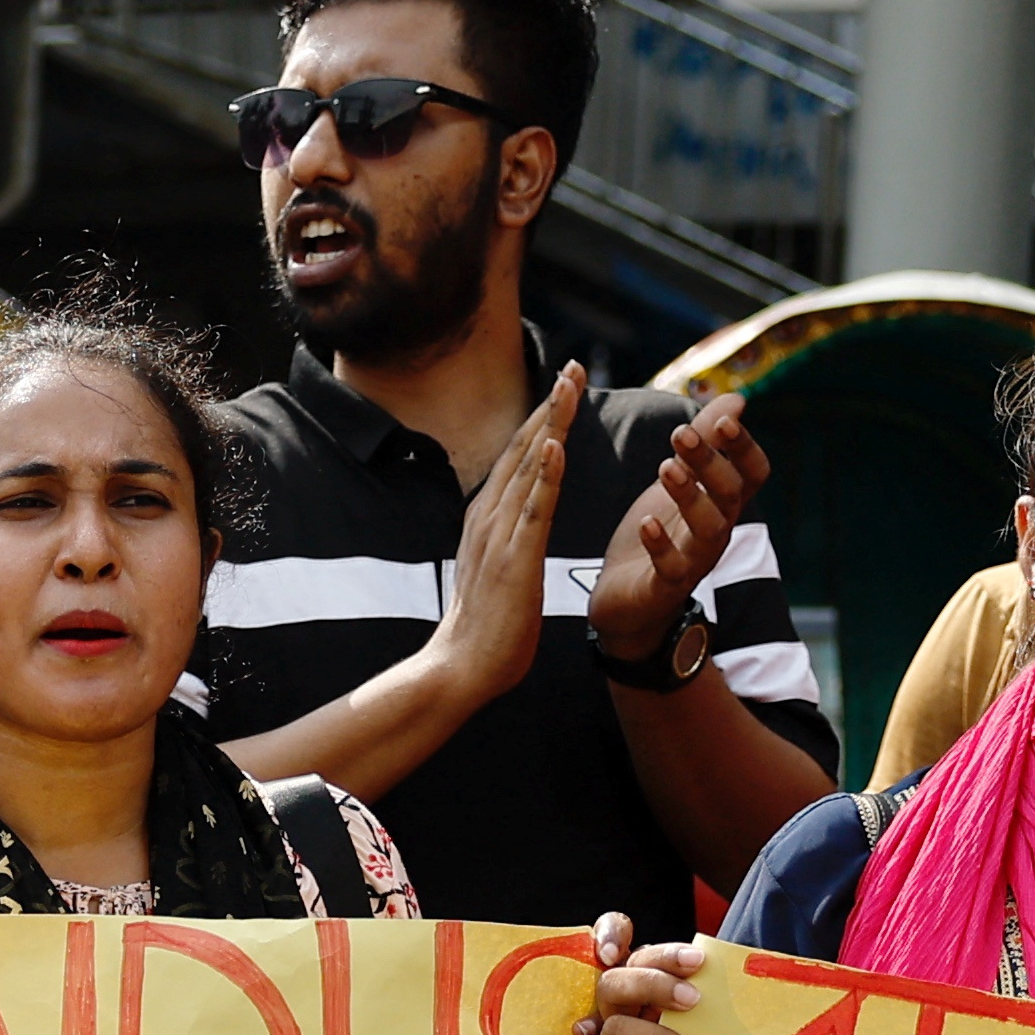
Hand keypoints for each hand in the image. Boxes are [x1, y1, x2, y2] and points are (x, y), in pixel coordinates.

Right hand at [444, 365, 586, 704]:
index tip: (565, 385)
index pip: (519, 458)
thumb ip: (507, 541)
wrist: (459, 668)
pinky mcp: (513, 559)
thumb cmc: (485, 628)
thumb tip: (518, 526)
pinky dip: (545, 475)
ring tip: (570, 386)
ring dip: (551, 424)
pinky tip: (557, 445)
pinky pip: (533, 510)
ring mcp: (500, 536)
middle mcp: (489, 517)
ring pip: (530, 468)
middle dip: (551, 406)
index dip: (543, 419)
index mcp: (488, 518)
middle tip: (575, 367)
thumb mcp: (498, 570)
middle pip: (525, 449)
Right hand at [580, 915, 704, 1034]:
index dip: (613, 933)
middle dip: (653, 985)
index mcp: (639, 989)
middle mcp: (619, 1017)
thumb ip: (714, 993)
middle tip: (694, 999)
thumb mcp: (714, 1021)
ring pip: (615, 1031)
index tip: (683, 955)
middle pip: (610, 984)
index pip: (609, 942)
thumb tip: (738, 971)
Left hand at [589, 393, 763, 665]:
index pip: (753, 473)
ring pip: (709, 528)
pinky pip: (672, 568)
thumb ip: (703, 443)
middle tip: (679, 432)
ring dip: (690, 496)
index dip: (744, 446)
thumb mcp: (677, 482)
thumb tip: (736, 398)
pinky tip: (646, 525)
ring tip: (666, 468)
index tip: (723, 418)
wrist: (623, 603)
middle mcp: (717, 531)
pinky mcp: (664, 587)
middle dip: (709, 461)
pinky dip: (661, 546)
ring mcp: (693, 560)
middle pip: (730, 493)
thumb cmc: (655, 538)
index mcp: (722, 505)